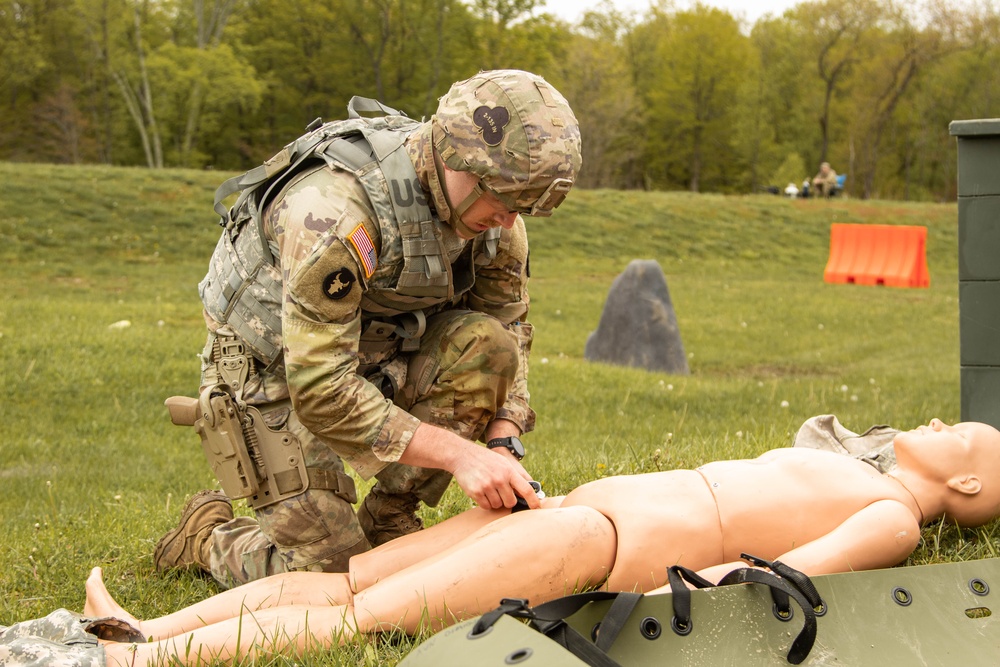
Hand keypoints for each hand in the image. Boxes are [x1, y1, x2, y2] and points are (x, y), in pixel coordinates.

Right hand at [399, 423, 539, 510]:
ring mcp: (487, 486)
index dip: (533, 501)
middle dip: (508, 501)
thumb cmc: (486, 460)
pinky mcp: (476, 492)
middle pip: (511, 502)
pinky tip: (482, 492)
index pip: (526, 489)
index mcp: (508, 471)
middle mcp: (499, 479)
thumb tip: (530, 491)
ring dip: (495, 502)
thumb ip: (515, 477)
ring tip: (490, 490)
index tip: (536, 508)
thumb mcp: (503, 463)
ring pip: (498, 505)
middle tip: (501, 493)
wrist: (463, 456)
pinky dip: (486, 503)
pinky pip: (486, 506)